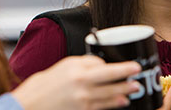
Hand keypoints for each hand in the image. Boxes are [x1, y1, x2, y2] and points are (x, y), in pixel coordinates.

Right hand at [11, 55, 141, 109]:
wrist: (32, 103)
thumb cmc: (48, 84)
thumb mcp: (65, 66)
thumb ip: (84, 64)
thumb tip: (102, 64)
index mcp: (76, 70)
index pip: (101, 65)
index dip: (117, 65)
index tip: (130, 65)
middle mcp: (81, 83)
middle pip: (109, 77)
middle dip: (125, 75)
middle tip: (138, 72)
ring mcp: (82, 99)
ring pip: (108, 94)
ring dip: (124, 90)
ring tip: (135, 87)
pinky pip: (102, 106)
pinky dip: (113, 103)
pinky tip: (122, 101)